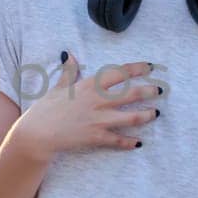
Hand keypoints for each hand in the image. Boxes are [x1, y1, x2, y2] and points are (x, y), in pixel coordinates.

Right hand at [13, 53, 159, 159]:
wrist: (37, 134)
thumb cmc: (46, 109)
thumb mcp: (58, 87)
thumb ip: (69, 72)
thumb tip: (70, 55)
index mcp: (89, 86)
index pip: (118, 73)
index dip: (136, 69)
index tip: (149, 67)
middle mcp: (97, 101)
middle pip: (131, 94)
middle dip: (148, 91)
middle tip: (160, 91)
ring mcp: (98, 120)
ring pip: (131, 117)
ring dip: (146, 115)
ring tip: (155, 114)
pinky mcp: (96, 137)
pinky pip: (118, 140)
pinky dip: (130, 142)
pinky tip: (139, 143)